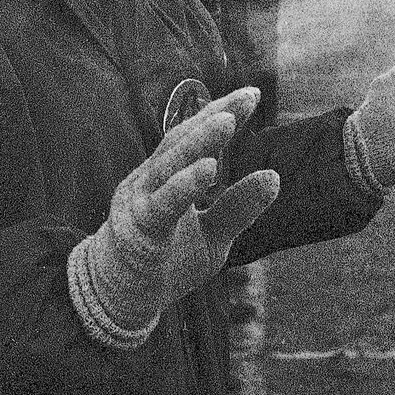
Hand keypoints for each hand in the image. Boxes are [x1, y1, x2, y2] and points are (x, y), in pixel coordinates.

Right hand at [68, 87, 280, 348]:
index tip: (252, 95)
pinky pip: (162, 205)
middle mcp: (149, 181)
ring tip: (227, 123)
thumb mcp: (212, 235)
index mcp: (165, 178)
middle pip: (180, 142)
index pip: (193, 138)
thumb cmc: (166, 261)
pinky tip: (208, 169)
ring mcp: (139, 203)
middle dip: (213, 118)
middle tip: (246, 98)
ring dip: (198, 142)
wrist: (119, 299)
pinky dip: (184, 186)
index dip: (219, 113)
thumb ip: (238, 207)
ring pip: (168, 166)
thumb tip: (276, 177)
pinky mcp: (138, 230)